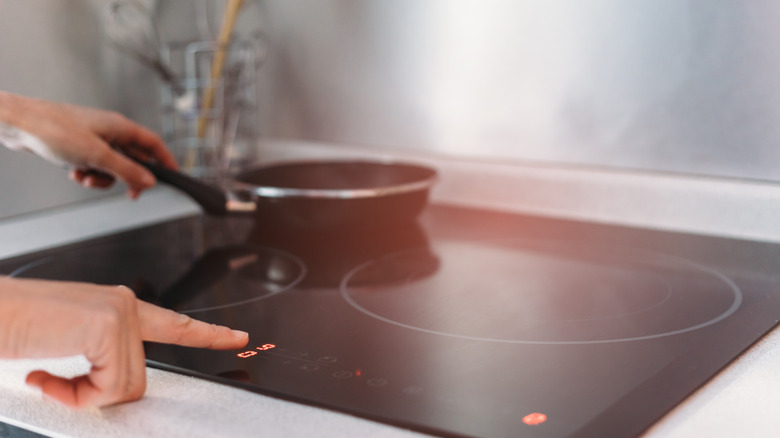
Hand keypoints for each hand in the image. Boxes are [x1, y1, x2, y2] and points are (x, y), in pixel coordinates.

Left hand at [0, 91, 176, 198]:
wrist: (19, 124)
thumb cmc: (54, 129)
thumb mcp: (97, 156)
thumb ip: (127, 171)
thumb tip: (149, 182)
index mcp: (119, 127)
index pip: (153, 144)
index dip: (165, 160)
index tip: (173, 175)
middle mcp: (109, 131)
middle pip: (132, 158)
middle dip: (127, 177)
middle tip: (130, 193)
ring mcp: (93, 139)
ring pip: (111, 166)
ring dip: (102, 178)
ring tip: (87, 177)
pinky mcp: (78, 146)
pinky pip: (93, 166)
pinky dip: (87, 174)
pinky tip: (74, 172)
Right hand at [0, 276, 248, 408]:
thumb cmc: (17, 326)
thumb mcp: (71, 342)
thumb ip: (102, 356)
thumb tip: (116, 386)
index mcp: (118, 307)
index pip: (173, 323)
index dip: (207, 334)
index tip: (237, 337)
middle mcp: (125, 305)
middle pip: (139, 377)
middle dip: (98, 393)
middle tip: (55, 381)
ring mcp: (121, 313)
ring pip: (124, 387)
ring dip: (81, 395)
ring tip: (46, 375)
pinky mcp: (109, 327)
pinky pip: (108, 387)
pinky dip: (73, 395)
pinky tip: (43, 373)